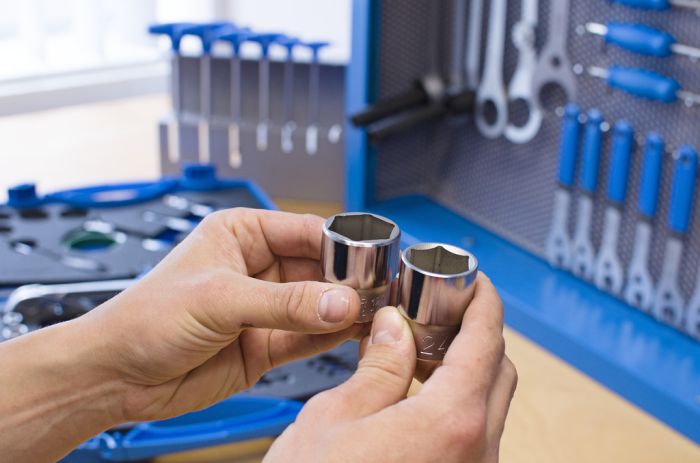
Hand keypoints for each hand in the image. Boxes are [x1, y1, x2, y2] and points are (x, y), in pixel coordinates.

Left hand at [82, 208, 362, 420]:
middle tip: (381, 292)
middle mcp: (257, 268)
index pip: (306, 231)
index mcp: (242, 234)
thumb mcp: (218, 300)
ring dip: (345, 310)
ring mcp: (264, 307)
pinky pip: (309, 337)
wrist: (117, 375)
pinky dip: (331, 336)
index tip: (374, 260)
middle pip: (320, 268)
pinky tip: (353, 334)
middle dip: (349, 281)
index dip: (342, 245)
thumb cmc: (145, 318)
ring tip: (376, 314)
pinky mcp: (266, 344)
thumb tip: (340, 302)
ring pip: (319, 304)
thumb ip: (284, 303)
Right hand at [265, 273, 516, 462]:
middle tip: (440, 314)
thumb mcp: (336, 417)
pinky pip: (476, 434)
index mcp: (452, 423)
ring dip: (466, 370)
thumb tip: (397, 327)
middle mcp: (479, 452)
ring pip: (490, 405)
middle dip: (476, 334)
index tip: (476, 283)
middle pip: (500, 371)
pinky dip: (457, 404)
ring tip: (420, 352)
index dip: (484, 302)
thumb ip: (379, 365)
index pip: (486, 341)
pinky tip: (417, 396)